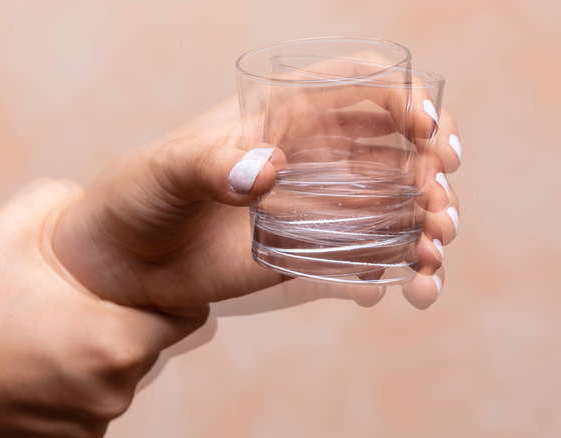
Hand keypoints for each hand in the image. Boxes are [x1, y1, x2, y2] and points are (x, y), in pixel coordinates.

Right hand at [0, 180, 205, 436]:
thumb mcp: (10, 231)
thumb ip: (64, 199)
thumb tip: (93, 199)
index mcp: (113, 342)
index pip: (188, 315)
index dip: (172, 290)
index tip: (145, 276)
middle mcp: (112, 391)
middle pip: (151, 345)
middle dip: (129, 318)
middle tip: (87, 296)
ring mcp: (89, 423)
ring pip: (121, 375)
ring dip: (100, 351)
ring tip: (54, 327)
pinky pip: (92, 401)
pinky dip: (78, 380)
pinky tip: (40, 358)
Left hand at [53, 95, 461, 312]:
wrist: (122, 264)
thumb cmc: (138, 197)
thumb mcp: (165, 172)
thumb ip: (210, 166)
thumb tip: (266, 170)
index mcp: (279, 117)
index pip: (358, 89)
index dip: (404, 99)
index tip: (427, 129)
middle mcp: (308, 157)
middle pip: (393, 148)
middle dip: (431, 169)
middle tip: (438, 200)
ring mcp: (312, 207)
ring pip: (392, 205)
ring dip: (427, 224)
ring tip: (435, 252)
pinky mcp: (307, 254)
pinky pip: (367, 257)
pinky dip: (398, 271)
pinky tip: (410, 289)